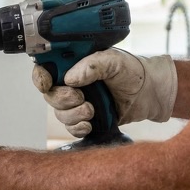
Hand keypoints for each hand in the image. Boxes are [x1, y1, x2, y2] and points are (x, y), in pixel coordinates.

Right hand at [32, 49, 177, 136]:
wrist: (150, 93)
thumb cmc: (132, 72)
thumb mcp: (113, 61)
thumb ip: (91, 66)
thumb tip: (69, 78)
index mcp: (73, 66)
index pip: (45, 70)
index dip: (40, 78)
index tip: (46, 84)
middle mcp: (71, 85)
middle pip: (50, 96)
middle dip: (63, 99)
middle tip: (80, 97)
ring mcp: (77, 103)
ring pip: (59, 114)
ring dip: (73, 115)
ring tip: (91, 110)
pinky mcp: (85, 120)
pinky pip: (71, 128)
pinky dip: (78, 128)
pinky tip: (90, 124)